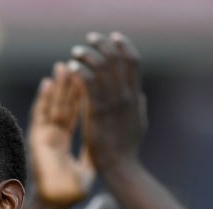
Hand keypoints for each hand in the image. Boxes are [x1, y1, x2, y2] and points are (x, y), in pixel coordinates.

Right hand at [28, 61, 94, 206]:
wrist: (59, 202)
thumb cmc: (73, 189)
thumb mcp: (88, 163)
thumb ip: (93, 147)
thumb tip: (107, 134)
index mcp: (63, 141)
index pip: (74, 113)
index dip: (81, 95)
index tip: (89, 77)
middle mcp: (52, 136)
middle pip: (63, 105)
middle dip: (69, 85)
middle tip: (76, 63)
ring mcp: (44, 136)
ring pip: (52, 106)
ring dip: (58, 87)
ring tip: (63, 66)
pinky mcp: (37, 139)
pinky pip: (40, 115)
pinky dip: (44, 99)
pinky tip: (48, 84)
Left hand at [70, 31, 147, 172]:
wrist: (120, 168)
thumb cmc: (127, 151)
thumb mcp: (138, 125)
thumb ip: (139, 108)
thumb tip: (140, 95)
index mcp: (135, 97)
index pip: (133, 62)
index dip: (124, 46)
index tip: (114, 37)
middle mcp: (126, 96)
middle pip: (118, 59)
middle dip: (104, 44)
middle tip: (91, 38)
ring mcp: (113, 104)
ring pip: (102, 68)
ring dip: (88, 55)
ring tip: (75, 52)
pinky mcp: (98, 112)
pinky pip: (89, 83)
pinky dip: (81, 71)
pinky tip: (72, 67)